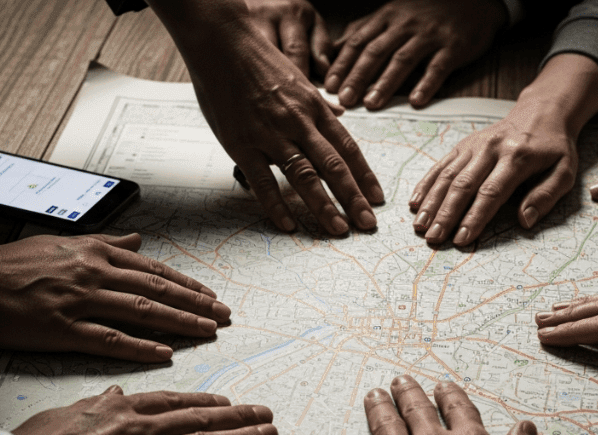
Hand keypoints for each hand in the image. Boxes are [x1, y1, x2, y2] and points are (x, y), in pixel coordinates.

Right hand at [0, 233, 229, 361]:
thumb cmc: (9, 264)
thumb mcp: (61, 242)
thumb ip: (104, 243)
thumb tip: (139, 241)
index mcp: (94, 253)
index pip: (154, 269)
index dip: (188, 284)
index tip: (212, 296)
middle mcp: (92, 273)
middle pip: (157, 289)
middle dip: (195, 304)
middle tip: (223, 317)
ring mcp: (78, 301)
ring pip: (141, 311)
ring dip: (179, 322)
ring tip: (207, 333)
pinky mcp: (61, 329)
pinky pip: (108, 339)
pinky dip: (139, 346)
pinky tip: (164, 354)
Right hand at [12, 386, 275, 434]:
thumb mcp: (64, 413)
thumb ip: (96, 403)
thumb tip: (114, 392)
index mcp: (121, 410)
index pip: (175, 403)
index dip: (207, 403)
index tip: (229, 403)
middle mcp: (142, 431)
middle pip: (202, 422)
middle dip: (239, 418)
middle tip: (265, 414)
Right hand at [148, 0, 384, 234]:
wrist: (221, 42)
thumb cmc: (258, 60)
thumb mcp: (297, 78)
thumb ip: (318, 102)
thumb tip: (341, 112)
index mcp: (314, 107)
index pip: (347, 148)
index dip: (364, 176)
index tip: (377, 198)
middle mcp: (298, 122)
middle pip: (333, 166)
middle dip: (354, 199)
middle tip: (367, 225)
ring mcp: (270, 134)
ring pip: (304, 176)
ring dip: (324, 206)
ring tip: (338, 230)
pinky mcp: (241, 143)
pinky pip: (263, 180)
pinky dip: (276, 205)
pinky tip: (288, 224)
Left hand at [324, 0, 507, 108]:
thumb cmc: (426, 11)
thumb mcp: (391, 14)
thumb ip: (364, 31)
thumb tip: (333, 52)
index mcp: (387, 17)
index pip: (359, 41)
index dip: (343, 64)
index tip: (328, 86)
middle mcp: (405, 25)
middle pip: (376, 51)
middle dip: (358, 76)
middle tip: (344, 100)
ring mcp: (429, 35)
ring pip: (403, 59)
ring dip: (386, 83)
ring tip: (372, 104)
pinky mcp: (453, 45)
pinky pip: (438, 66)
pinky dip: (427, 84)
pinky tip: (417, 101)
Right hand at [409, 100, 576, 245]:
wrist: (542, 113)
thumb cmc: (554, 149)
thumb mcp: (564, 171)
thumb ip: (546, 196)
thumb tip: (525, 220)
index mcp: (517, 157)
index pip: (491, 192)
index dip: (474, 217)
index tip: (462, 239)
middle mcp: (491, 149)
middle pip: (463, 185)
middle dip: (446, 214)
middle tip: (433, 238)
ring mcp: (474, 145)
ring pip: (447, 175)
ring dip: (431, 202)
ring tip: (420, 225)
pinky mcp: (463, 144)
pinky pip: (441, 165)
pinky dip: (426, 184)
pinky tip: (415, 202)